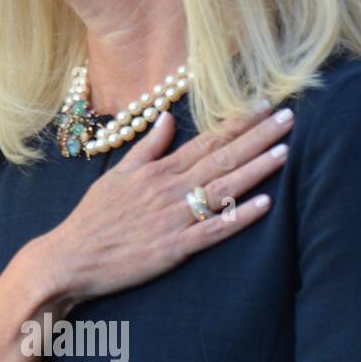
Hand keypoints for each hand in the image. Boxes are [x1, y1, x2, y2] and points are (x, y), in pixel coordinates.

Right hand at [40, 100, 293, 307]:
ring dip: (256, 169)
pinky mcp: (175, 247)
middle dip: (258, 136)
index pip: (205, 140)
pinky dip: (239, 216)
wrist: (71, 257)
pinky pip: (214, 230)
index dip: (237, 121)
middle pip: (222, 157)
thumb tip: (167, 117)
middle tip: (289, 116)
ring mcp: (174, 218)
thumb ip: (146, 147)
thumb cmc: (93, 217)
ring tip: (285, 151)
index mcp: (157, 170)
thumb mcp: (115, 174)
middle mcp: (169, 189)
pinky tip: (265, 204)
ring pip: (223, 188)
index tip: (262, 104)